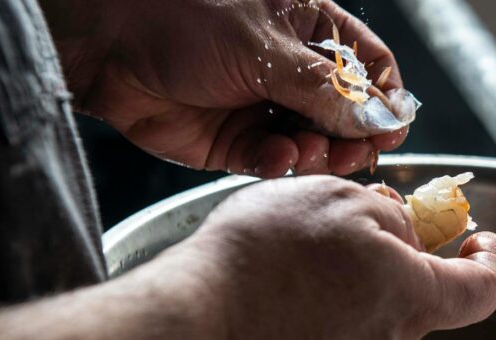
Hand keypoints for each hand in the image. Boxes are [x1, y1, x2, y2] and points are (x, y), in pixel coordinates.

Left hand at [44, 0, 408, 176]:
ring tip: (305, 152)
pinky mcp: (232, 141)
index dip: (385, 97)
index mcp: (306, 28)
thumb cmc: (181, 17)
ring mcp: (261, 105)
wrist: (103, 44)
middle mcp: (289, 69)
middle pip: (345, 112)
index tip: (392, 127)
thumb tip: (380, 118)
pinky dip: (277, 164)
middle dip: (352, 135)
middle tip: (354, 153)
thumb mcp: (264, 48)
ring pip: (313, 143)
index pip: (367, 65)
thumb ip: (326, 90)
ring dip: (317, 153)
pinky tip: (271, 158)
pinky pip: (271, 161)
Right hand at [168, 176, 495, 339]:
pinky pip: (334, 331)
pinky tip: (283, 279)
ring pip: (372, 312)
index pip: (482, 290)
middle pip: (418, 296)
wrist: (190, 324)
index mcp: (411, 298)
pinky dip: (324, 302)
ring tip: (304, 246)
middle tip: (361, 220)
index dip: (491, 261)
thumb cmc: (264, 258)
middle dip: (402, 255)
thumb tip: (402, 231)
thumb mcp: (337, 198)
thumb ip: (388, 213)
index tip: (481, 239)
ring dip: (356, 276)